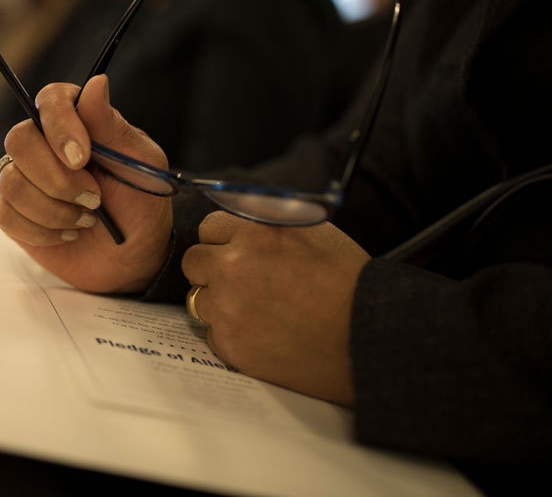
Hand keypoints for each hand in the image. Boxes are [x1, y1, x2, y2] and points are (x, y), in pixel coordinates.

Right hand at [0, 75, 172, 293]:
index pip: (49, 100)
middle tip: (94, 200)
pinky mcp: (12, 210)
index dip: (59, 126)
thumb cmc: (141, 202)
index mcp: (77, 120)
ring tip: (86, 220)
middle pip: (19, 140)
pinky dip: (41, 230)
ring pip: (10, 181)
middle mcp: (43, 142)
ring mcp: (23, 175)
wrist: (134, 254)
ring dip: (54, 210)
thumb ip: (113, 127)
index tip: (82, 158)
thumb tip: (97, 83)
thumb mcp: (140, 164)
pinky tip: (67, 233)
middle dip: (57, 179)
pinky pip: (5, 213)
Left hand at [182, 211, 370, 405]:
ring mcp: (227, 307)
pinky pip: (212, 334)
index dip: (224, 242)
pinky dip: (232, 335)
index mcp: (254, 232)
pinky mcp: (229, 343)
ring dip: (220, 303)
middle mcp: (233, 266)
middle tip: (243, 283)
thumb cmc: (349, 282)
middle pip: (194, 262)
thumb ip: (265, 223)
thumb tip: (238, 219)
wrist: (367, 337)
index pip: (208, 228)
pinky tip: (264, 334)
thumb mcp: (311, 231)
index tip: (237, 253)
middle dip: (213, 271)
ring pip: (198, 299)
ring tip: (259, 311)